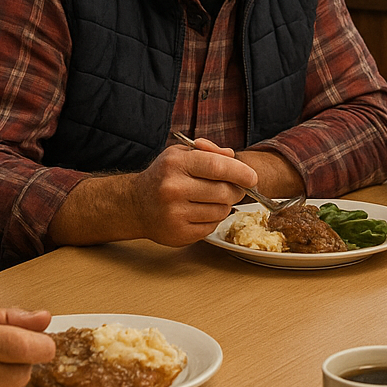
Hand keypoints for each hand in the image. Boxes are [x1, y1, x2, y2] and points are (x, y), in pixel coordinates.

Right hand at [126, 137, 258, 246]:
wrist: (135, 204)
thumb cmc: (163, 176)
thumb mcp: (180, 154)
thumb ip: (209, 152)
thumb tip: (233, 157)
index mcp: (176, 164)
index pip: (217, 167)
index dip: (241, 172)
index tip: (252, 177)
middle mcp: (173, 189)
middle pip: (224, 192)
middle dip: (236, 190)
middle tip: (234, 189)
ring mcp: (175, 214)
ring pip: (221, 211)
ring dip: (225, 205)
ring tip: (212, 199)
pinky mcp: (179, 234)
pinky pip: (212, 226)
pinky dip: (213, 219)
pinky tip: (201, 212)